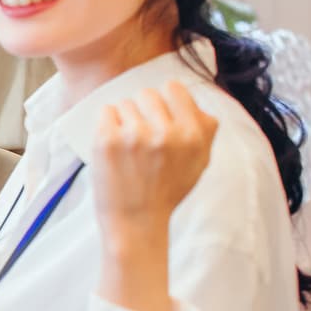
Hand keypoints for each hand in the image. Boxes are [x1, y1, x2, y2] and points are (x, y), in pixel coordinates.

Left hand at [91, 82, 216, 244]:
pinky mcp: (108, 139)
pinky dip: (107, 124)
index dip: (166, 100)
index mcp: (193, 136)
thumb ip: (204, 130)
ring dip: (124, 120)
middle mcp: (166, 133)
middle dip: (143, 111)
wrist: (136, 221)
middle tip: (141, 136)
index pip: (175, 89)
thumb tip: (194, 102)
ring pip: (125, 104)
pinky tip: (114, 146)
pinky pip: (106, 111)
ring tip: (128, 147)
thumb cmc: (166, 191)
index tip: (160, 115)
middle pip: (147, 94)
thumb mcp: (198, 163)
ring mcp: (135, 135)